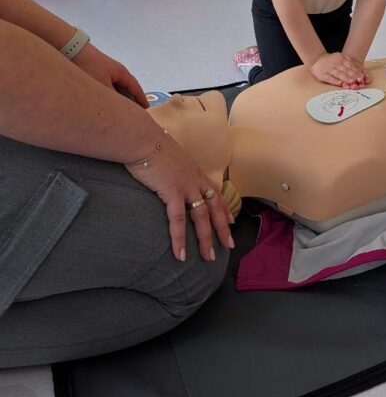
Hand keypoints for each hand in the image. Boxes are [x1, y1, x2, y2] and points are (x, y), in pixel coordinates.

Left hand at [72, 43, 148, 107]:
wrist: (72, 50)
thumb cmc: (90, 67)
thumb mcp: (102, 85)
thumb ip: (111, 98)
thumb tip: (117, 109)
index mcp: (121, 73)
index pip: (135, 88)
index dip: (141, 99)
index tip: (147, 109)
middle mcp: (115, 72)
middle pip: (126, 88)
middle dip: (130, 100)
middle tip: (133, 114)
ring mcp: (105, 72)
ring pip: (115, 89)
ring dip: (118, 98)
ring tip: (118, 111)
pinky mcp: (95, 73)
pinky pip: (106, 87)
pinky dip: (108, 95)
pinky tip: (103, 102)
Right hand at [126, 132, 233, 261]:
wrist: (142, 138)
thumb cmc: (150, 146)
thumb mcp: (169, 157)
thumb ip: (173, 169)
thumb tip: (168, 175)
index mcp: (194, 171)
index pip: (215, 192)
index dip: (224, 208)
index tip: (232, 221)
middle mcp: (195, 179)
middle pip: (215, 207)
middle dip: (223, 228)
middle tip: (229, 245)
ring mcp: (186, 186)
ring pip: (202, 217)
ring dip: (206, 239)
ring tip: (209, 258)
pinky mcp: (172, 191)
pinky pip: (179, 220)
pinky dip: (180, 239)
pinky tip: (180, 254)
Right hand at [309, 52, 367, 86]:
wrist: (317, 60)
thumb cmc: (333, 62)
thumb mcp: (342, 60)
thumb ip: (352, 66)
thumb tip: (364, 74)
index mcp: (341, 58)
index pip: (351, 64)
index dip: (357, 70)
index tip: (363, 76)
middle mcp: (335, 62)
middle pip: (346, 69)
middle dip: (354, 75)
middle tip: (360, 80)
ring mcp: (329, 68)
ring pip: (339, 73)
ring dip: (346, 78)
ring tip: (352, 82)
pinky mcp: (323, 74)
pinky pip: (330, 78)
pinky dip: (335, 81)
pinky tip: (340, 83)